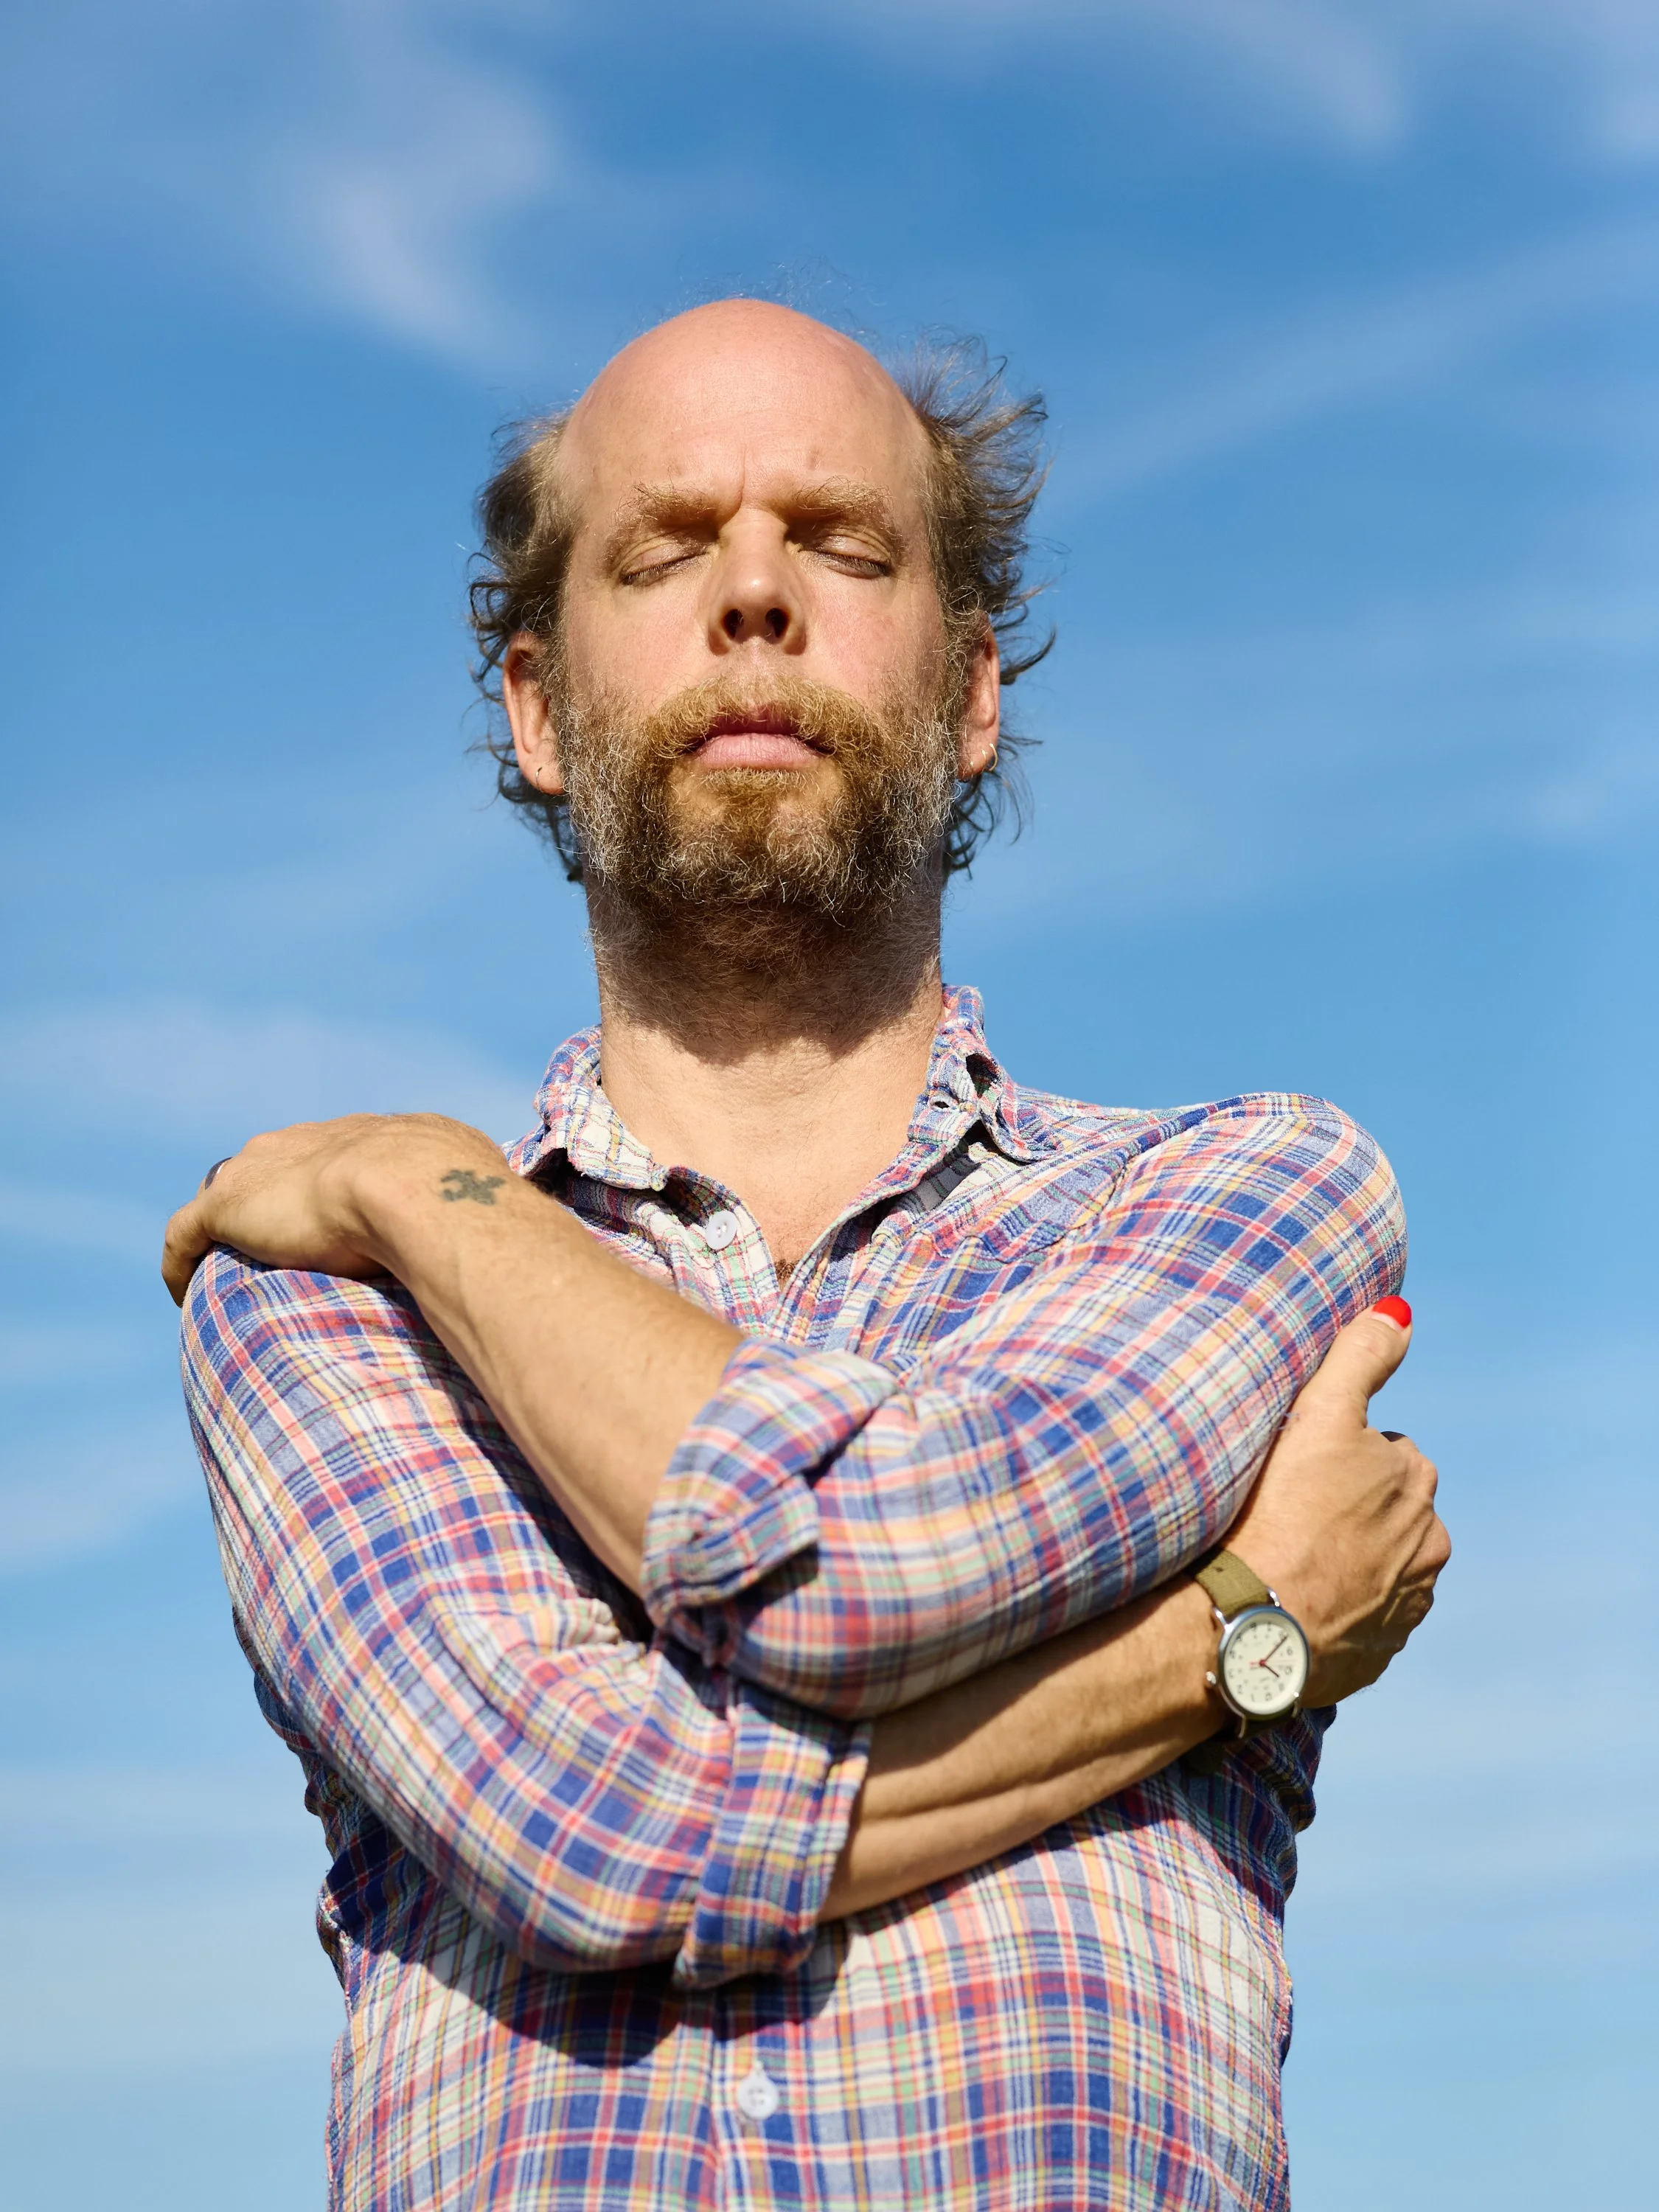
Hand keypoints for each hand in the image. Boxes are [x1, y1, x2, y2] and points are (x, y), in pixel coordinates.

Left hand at [160, 1113, 505, 1305]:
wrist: (416, 1186)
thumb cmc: (460, 1197)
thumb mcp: (481, 1189)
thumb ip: (482, 1202)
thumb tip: (518, 1230)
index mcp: (374, 1133)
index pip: (342, 1155)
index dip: (337, 1190)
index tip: (339, 1229)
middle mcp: (312, 1137)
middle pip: (279, 1165)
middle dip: (278, 1201)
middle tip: (284, 1253)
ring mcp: (265, 1168)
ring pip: (230, 1195)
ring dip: (229, 1231)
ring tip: (231, 1277)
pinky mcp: (227, 1205)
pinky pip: (186, 1234)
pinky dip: (181, 1262)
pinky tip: (184, 1293)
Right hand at [1225, 1304, 1449, 1705]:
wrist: (1254, 1625)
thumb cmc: (1282, 1512)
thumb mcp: (1319, 1415)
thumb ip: (1360, 1358)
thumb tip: (1400, 1311)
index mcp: (1418, 1484)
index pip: (1381, 1451)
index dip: (1334, 1455)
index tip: (1296, 1469)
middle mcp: (1428, 1547)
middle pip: (1382, 1510)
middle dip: (1346, 1508)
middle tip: (1285, 1512)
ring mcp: (1405, 1608)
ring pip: (1373, 1565)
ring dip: (1341, 1559)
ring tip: (1284, 1557)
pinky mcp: (1377, 1656)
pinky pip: (1357, 1620)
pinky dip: (1333, 1608)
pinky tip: (1290, 1598)